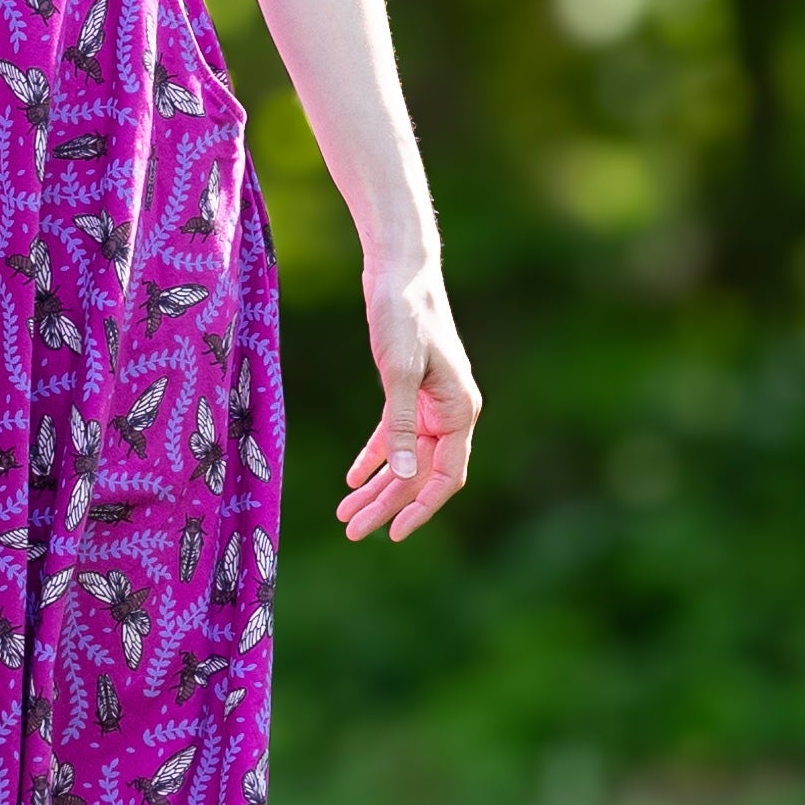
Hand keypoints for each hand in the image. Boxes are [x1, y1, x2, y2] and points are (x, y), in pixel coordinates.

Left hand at [337, 263, 476, 544]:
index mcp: (460, 411)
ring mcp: (430, 404)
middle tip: (351, 530)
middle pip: (420, 474)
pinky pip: (392, 435)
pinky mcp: (408, 391)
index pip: (446, 476)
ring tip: (344, 514)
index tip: (393, 533)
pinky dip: (373, 457)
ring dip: (377, 487)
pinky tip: (352, 479)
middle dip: (387, 505)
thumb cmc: (404, 315)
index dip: (421, 508)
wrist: (400, 271)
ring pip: (404, 459)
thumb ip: (399, 424)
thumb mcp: (399, 371)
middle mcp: (450, 413)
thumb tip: (401, 475)